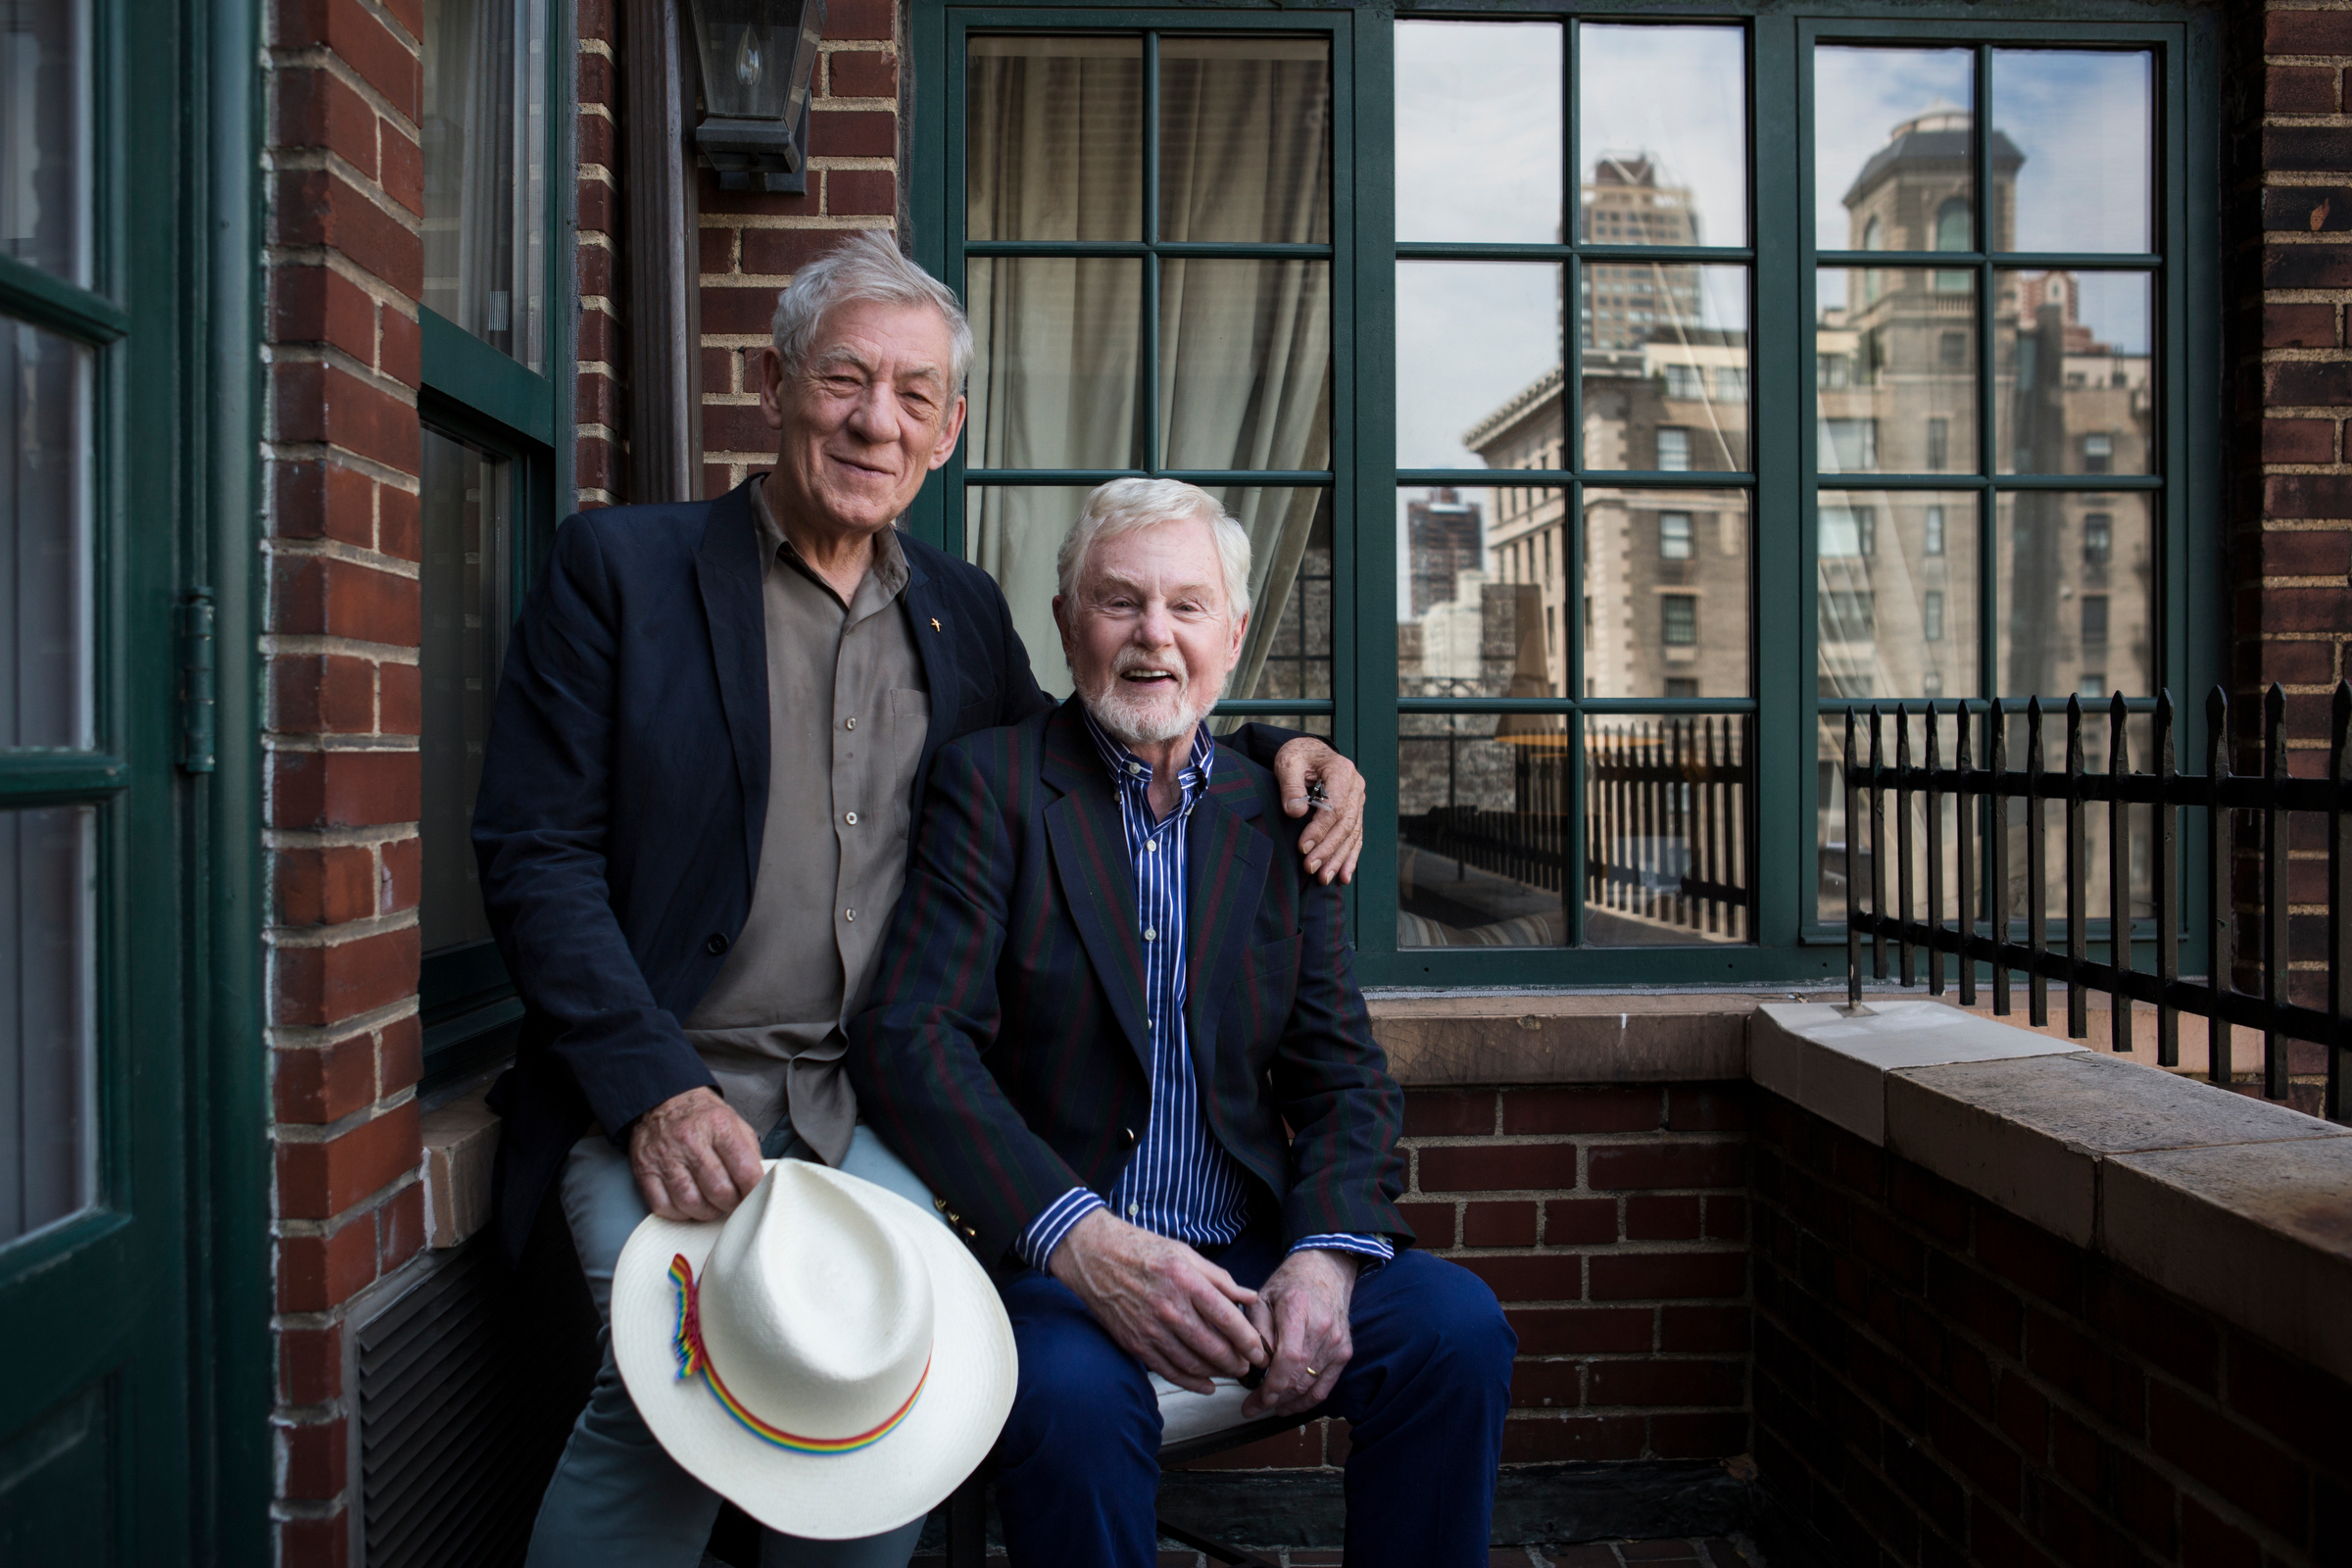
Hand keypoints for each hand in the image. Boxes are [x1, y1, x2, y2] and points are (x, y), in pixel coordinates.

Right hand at [628, 1087, 765, 1221]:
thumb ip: (749, 1151)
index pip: (745, 1169)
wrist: (662, 1100)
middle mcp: (691, 1141)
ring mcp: (666, 1157)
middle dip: (732, 1205)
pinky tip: (688, 1205)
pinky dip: (680, 1214)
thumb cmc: (702, 1116)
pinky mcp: (645, 1171)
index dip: (754, 1191)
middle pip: (719, 1191)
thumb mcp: (734, 1121)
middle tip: (734, 1203)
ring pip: (692, 1203)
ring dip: (708, 1212)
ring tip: (713, 1205)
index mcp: (719, 1126)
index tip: (756, 1197)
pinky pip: (663, 1206)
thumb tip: (759, 1183)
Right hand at [1047, 1209, 1267, 1393]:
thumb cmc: (1143, 1250)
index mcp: (1186, 1282)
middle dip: (1237, 1362)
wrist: (1096, 1257)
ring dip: (1217, 1373)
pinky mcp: (1135, 1343)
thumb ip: (1220, 1279)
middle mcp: (1169, 1308)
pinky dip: (1191, 1382)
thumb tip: (1249, 1298)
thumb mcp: (1186, 1254)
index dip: (1249, 1340)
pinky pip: (1168, 1370)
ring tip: (1231, 1372)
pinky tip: (1206, 1385)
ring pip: (1193, 1363)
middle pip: (1213, 1347)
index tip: (1260, 1350)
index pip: (1227, 1319)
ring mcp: (1150, 1329)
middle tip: (1249, 1366)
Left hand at [1241, 1248, 1356, 1417]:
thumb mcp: (1261, 1297)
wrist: (1326, 1270)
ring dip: (1287, 1402)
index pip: (1288, 1358)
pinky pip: (1326, 1386)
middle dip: (1273, 1399)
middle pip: (1298, 1376)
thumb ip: (1256, 1330)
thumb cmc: (1289, 1284)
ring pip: (1310, 1385)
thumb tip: (1257, 1365)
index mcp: (1298, 1310)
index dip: (1272, 1386)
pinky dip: (1307, 1400)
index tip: (1254, 1400)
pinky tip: (1290, 1406)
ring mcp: (1337, 1341)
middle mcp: (1322, 1327)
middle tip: (1252, 1407)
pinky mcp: (1344, 1351)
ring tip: (1267, 1407)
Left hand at [1272, 738, 1365, 885]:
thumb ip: (1290, 785)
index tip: (1302, 847)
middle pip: (1346, 824)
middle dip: (1328, 849)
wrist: (1309, 752)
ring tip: (1324, 878)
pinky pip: (1356, 837)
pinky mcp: (1355, 812)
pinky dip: (1350, 857)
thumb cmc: (1297, 756)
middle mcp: (1356, 787)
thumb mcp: (1288, 762)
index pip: (1335, 806)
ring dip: (1338, 859)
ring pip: (1352, 835)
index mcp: (1342, 771)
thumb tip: (1296, 812)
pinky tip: (1344, 876)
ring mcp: (1357, 801)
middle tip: (1310, 868)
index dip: (1320, 830)